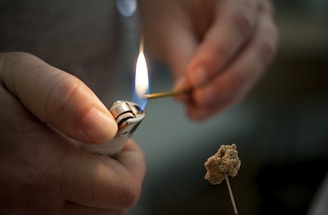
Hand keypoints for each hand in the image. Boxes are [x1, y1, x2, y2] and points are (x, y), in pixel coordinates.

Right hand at [0, 52, 145, 214]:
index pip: (123, 189)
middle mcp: (34, 208)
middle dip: (115, 176)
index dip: (130, 161)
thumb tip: (105, 127)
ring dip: (94, 192)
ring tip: (74, 163)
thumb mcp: (18, 76)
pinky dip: (72, 203)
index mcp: (42, 169)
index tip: (117, 140)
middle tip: (96, 151)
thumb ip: (64, 97)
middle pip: (112, 210)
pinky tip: (55, 181)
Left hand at [140, 0, 277, 119]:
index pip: (236, 24)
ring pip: (254, 70)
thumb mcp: (168, 29)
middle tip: (198, 100)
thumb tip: (186, 94)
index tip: (196, 80)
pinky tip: (203, 108)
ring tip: (196, 110)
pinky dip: (224, 97)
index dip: (218, 55)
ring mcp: (259, 35)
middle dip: (226, 82)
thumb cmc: (170, 8)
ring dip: (225, 96)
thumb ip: (180, 59)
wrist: (176, 7)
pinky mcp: (250, 57)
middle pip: (257, 50)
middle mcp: (257, 13)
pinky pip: (245, 80)